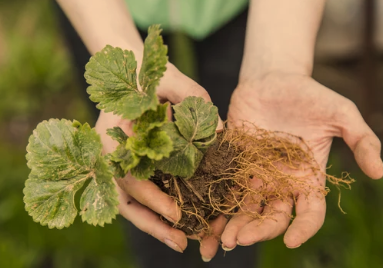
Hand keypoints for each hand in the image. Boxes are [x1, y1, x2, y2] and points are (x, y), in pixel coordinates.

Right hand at [95, 64, 223, 258]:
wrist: (130, 73)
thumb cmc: (149, 75)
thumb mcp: (171, 79)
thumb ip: (193, 97)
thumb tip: (222, 131)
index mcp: (115, 138)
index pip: (129, 176)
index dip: (152, 198)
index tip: (177, 213)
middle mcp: (112, 157)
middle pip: (128, 200)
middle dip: (154, 223)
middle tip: (181, 242)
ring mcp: (119, 165)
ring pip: (131, 204)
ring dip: (153, 225)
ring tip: (180, 242)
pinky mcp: (131, 168)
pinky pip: (139, 196)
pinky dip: (155, 212)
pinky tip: (177, 222)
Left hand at [221, 71, 382, 249]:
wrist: (272, 78)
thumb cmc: (309, 95)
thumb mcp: (341, 113)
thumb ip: (361, 139)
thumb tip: (379, 172)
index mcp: (307, 175)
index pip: (310, 211)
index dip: (304, 229)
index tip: (292, 241)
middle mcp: (281, 180)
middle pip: (273, 215)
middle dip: (260, 230)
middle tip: (242, 240)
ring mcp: (256, 172)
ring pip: (247, 207)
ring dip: (236, 225)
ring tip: (224, 239)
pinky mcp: (233, 161)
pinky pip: (225, 186)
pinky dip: (218, 203)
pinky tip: (208, 219)